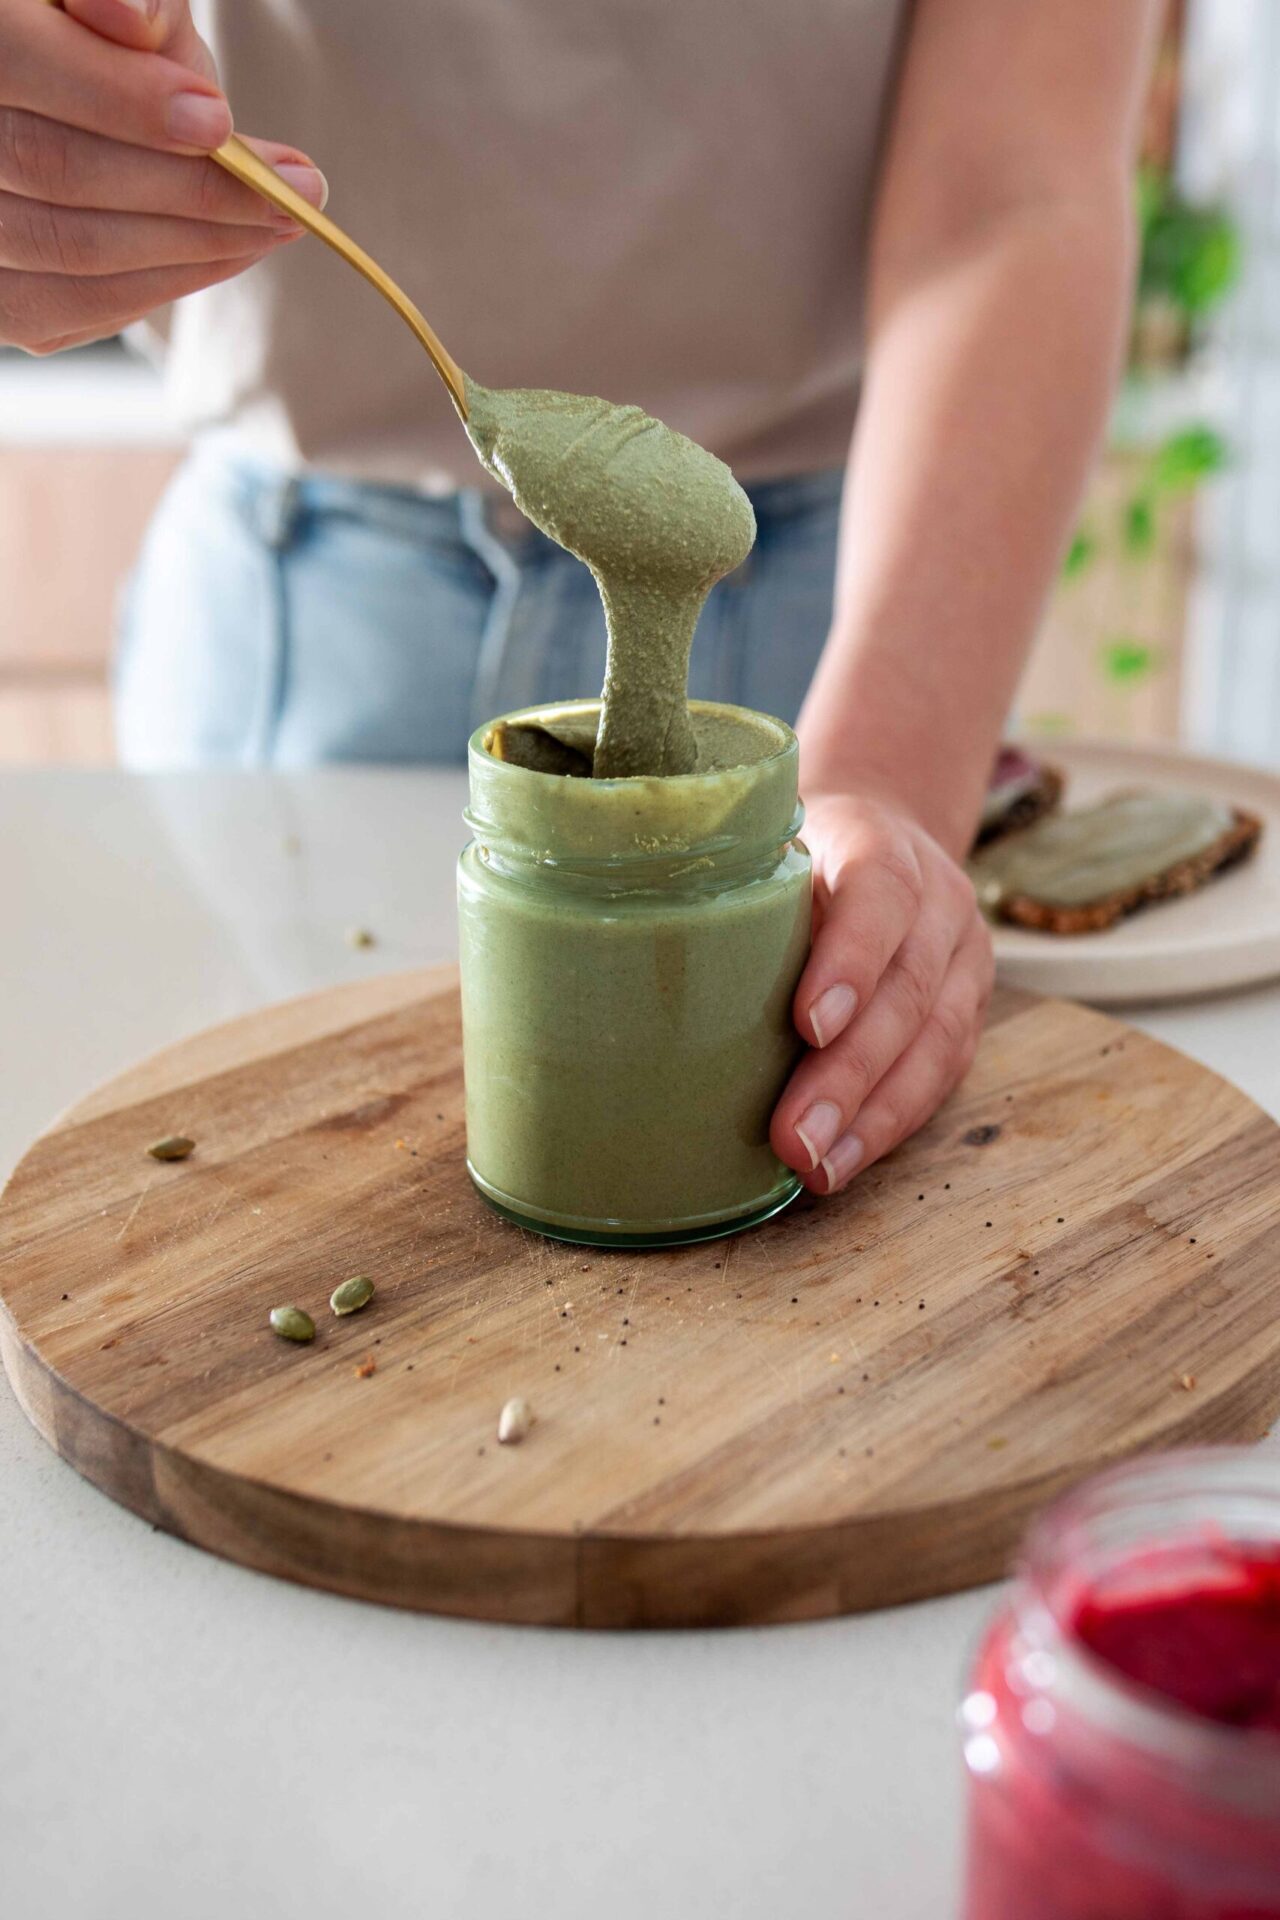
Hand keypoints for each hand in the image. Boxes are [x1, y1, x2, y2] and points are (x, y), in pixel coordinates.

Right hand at [0, 0, 326, 353]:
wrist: (57, 93)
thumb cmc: (88, 28)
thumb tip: (134, 22)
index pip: (18, 60)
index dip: (121, 98)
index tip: (220, 122)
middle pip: (56, 168)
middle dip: (190, 187)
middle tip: (296, 192)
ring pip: (69, 249)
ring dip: (192, 245)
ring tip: (276, 224)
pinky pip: (68, 308)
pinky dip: (157, 286)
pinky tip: (224, 255)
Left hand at [771, 789, 994, 1192]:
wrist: (882, 842)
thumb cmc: (799, 857)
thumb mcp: (768, 849)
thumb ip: (738, 892)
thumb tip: (651, 968)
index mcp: (883, 846)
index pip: (878, 896)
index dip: (848, 962)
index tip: (807, 1025)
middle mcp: (939, 902)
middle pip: (904, 991)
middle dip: (848, 1074)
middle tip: (794, 1135)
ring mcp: (963, 961)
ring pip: (934, 1045)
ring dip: (871, 1117)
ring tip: (816, 1167)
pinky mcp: (966, 1012)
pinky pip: (940, 1076)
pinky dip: (890, 1125)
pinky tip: (843, 1161)